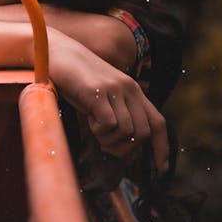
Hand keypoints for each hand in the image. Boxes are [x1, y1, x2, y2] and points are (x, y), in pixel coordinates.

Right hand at [48, 31, 168, 172]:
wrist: (59, 52)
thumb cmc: (77, 79)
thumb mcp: (104, 96)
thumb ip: (118, 113)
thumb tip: (125, 145)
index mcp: (134, 90)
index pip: (157, 122)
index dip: (162, 147)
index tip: (161, 168)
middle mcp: (129, 88)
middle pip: (142, 132)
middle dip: (124, 147)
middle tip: (104, 143)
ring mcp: (114, 89)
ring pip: (126, 131)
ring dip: (108, 138)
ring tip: (94, 126)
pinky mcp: (98, 92)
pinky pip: (109, 124)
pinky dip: (98, 130)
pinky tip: (89, 118)